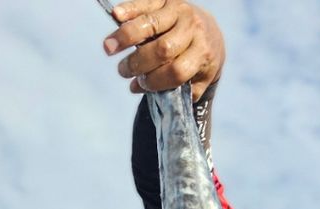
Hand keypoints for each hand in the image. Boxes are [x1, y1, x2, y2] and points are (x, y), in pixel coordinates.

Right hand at [102, 1, 224, 99]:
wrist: (211, 32)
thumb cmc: (199, 62)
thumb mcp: (198, 80)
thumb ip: (175, 90)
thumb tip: (138, 86)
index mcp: (202, 54)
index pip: (176, 71)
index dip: (155, 81)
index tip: (141, 84)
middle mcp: (192, 30)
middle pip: (162, 49)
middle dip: (138, 63)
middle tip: (122, 71)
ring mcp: (180, 11)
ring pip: (151, 24)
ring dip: (126, 36)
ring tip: (108, 48)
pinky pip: (146, 3)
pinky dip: (129, 8)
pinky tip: (116, 15)